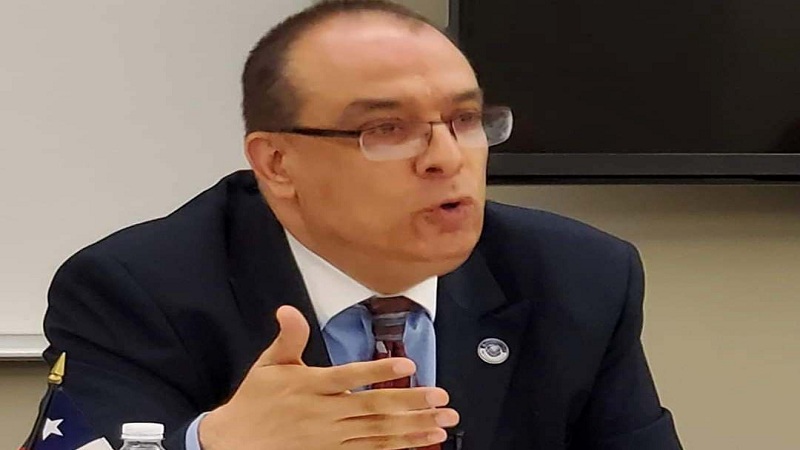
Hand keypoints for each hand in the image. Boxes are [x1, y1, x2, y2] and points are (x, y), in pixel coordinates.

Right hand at [199, 305, 457, 449]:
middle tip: (441, 398)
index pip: (349, 377)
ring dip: (412, 427)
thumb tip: (288, 309)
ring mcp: (331, 438)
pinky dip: (396, 447)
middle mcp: (324, 413)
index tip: (409, 366)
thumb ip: (287, 338)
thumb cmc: (256, 400)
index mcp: (310, 386)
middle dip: (410, 404)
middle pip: (372, 408)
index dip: (378, 372)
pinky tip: (419, 442)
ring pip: (377, 433)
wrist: (236, 442)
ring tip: (441, 422)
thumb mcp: (268, 364)